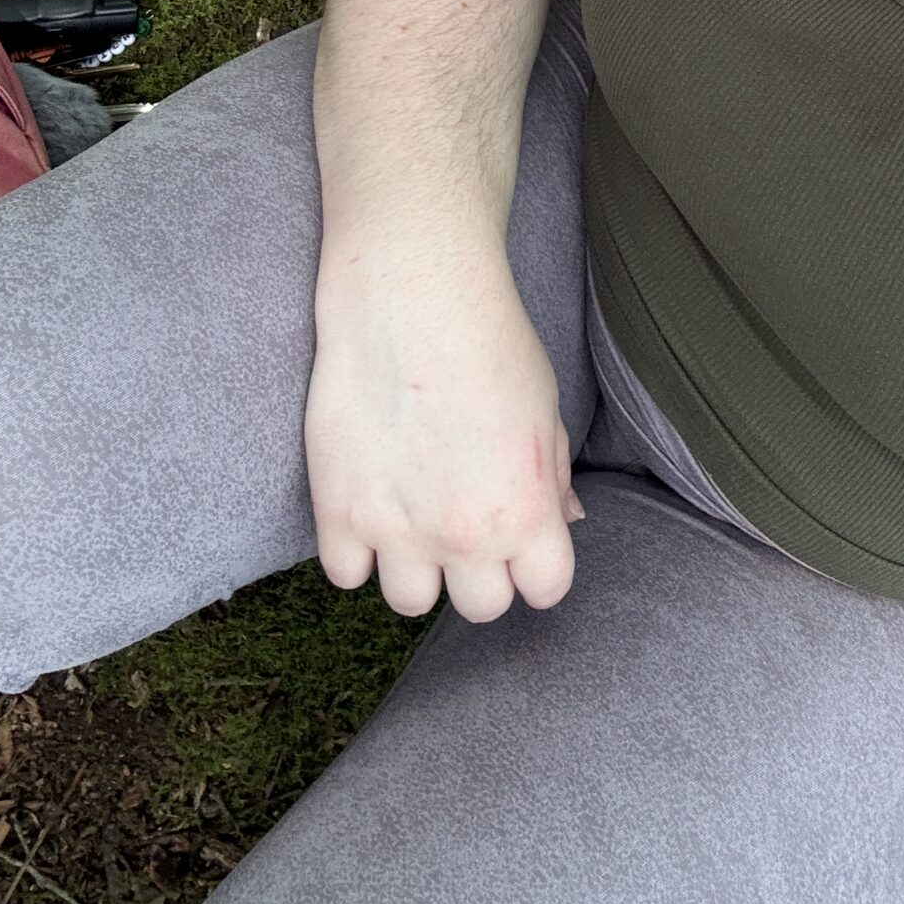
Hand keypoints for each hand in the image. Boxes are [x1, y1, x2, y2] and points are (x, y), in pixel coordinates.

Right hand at [305, 229, 586, 622]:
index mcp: (526, 514)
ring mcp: (397, 530)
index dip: (536, 564)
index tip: (521, 539)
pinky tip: (369, 503)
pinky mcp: (338, 511)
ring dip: (415, 565)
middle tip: (465, 521)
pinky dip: (355, 548)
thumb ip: (551, 477)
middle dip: (479, 570)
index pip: (545, 591)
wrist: (412, 295)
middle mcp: (464, 536)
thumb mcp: (545, 408)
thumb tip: (565, 520)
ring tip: (413, 514)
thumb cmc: (490, 341)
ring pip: (410, 602)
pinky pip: (346, 574)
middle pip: (480, 608)